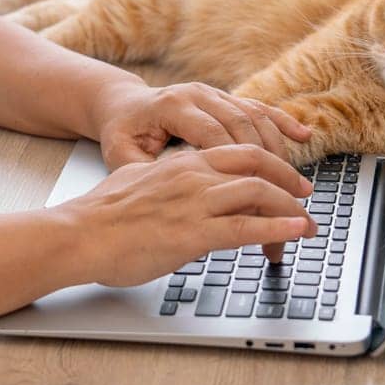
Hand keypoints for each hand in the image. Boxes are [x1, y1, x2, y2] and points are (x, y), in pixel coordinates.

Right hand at [60, 145, 316, 284]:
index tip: (284, 176)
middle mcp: (191, 174)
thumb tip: (178, 198)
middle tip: (305, 194)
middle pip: (255, 161)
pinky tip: (294, 233)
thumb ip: (166, 186)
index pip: (236, 149)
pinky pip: (245, 227)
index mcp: (180, 163)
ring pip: (257, 191)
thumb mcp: (139, 186)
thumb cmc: (100, 217)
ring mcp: (193, 202)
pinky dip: (277, 228)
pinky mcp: (191, 233)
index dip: (268, 161)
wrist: (76, 234)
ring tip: (307, 223)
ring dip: (290, 208)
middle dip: (288, 177)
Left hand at [87, 79, 313, 170]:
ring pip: (255, 115)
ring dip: (278, 147)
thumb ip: (143, 170)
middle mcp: (197, 93)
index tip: (254, 192)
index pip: (212, 133)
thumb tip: (167, 190)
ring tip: (295, 180)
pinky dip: (282, 122)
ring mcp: (214, 93)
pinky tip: (303, 137)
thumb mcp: (121, 154)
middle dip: (266, 159)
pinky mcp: (225, 97)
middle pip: (241, 123)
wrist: (123, 105)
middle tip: (286, 192)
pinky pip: (259, 107)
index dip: (235, 162)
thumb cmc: (122, 133)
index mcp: (172, 105)